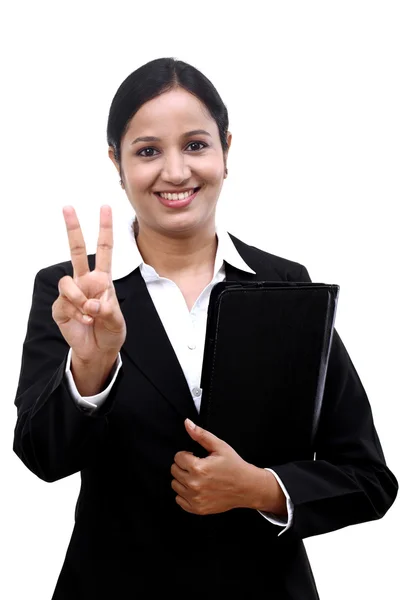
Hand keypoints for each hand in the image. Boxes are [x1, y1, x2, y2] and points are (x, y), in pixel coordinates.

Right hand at [52, 205, 125, 362]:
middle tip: (67, 207)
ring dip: (81, 300)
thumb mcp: (118, 321)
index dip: (105, 229)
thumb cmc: (110, 332)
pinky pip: (65, 303)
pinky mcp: (60, 307)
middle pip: (77, 250)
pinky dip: (78, 314)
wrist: (98, 351)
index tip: (106, 208)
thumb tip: (91, 303)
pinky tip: (84, 322)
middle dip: (73, 228)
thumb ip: (108, 310)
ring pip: (68, 282)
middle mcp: (85, 281)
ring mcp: (71, 294)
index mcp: (103, 279)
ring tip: (91, 314)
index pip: (105, 250)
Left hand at [171, 419, 282, 515]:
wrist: (247, 487)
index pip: (177, 457)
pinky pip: (179, 500)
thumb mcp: (219, 446)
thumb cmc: (234, 466)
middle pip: (174, 470)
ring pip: (175, 485)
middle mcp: (194, 485)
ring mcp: (195, 499)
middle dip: (184, 466)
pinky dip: (185, 494)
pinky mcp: (197, 509)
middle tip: (198, 466)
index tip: (196, 456)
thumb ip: (200, 434)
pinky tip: (197, 488)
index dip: (187, 454)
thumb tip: (187, 423)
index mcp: (198, 468)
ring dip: (183, 479)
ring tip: (198, 477)